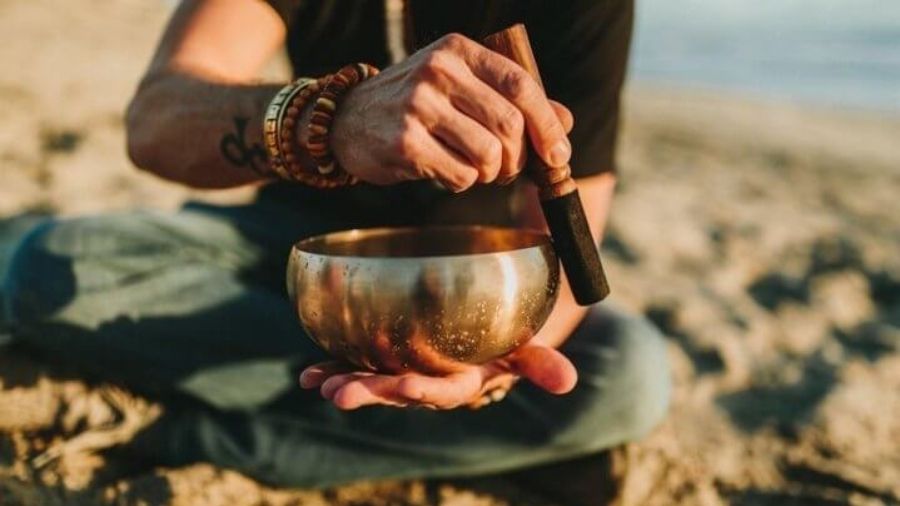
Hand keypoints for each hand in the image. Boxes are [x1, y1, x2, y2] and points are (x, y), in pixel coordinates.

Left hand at [299, 344, 577, 409]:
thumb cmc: (508, 335)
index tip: (403, 385)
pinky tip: (307, 374)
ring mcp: (405, 371)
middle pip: (398, 391)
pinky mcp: (387, 358)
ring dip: (345, 383)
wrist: (487, 330)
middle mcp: (431, 382)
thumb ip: (540, 363)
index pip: (444, 391)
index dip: (424, 390)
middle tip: (339, 393)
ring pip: (373, 381)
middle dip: (370, 393)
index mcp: (464, 382)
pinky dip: (332, 367)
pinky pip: (357, 365)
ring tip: (317, 383)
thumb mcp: (526, 346)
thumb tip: (568, 382)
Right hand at [330, 33, 573, 191]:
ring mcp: (419, 106)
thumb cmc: (413, 104)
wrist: (345, 120)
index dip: (547, 123)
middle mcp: (438, 72)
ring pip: (489, 155)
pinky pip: (461, 175)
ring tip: (474, 169)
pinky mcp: (405, 143)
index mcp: (457, 50)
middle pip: (509, 125)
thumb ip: (510, 100)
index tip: (559, 153)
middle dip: (518, 158)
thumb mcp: (459, 87)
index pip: (521, 85)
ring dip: (490, 174)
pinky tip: (444, 171)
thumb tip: (566, 123)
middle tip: (507, 169)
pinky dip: (462, 182)